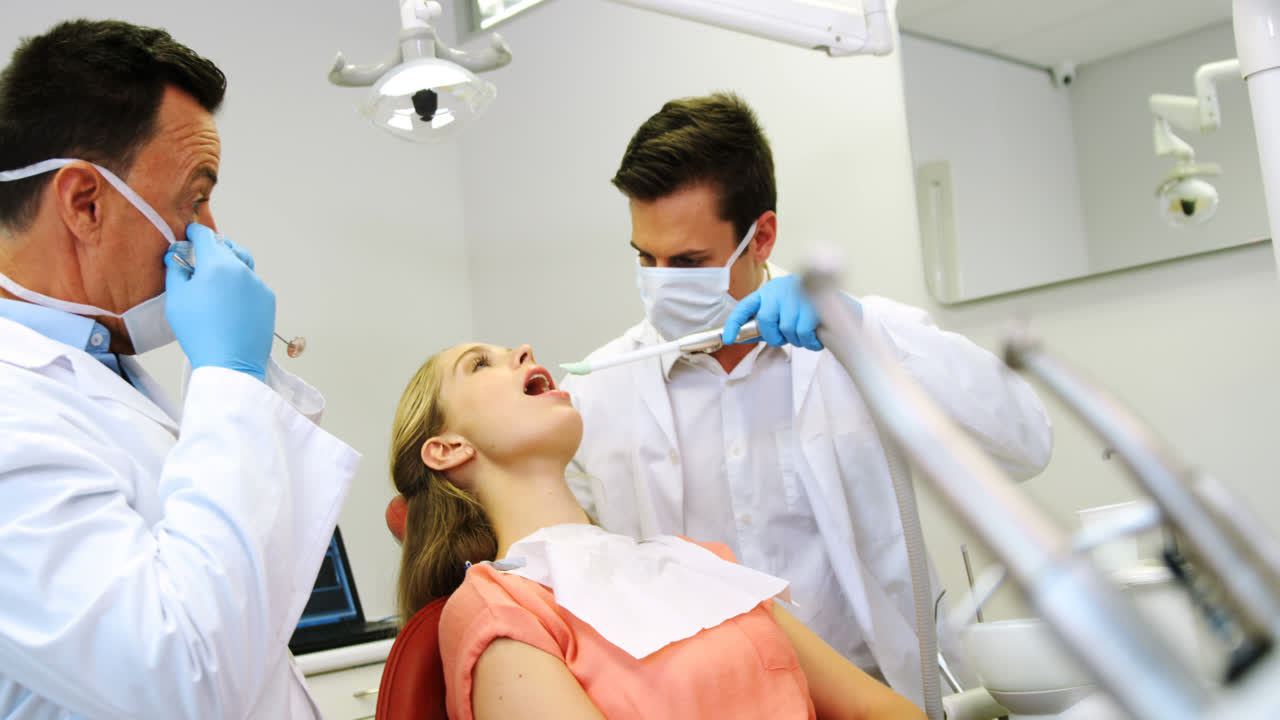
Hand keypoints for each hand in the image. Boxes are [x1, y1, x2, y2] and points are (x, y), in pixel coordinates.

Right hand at [164, 223, 274, 380]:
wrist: (230, 363)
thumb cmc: (198, 331)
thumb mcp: (176, 299)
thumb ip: (176, 271)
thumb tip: (177, 256)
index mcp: (216, 264)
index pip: (206, 236)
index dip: (195, 232)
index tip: (190, 233)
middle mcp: (241, 269)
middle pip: (226, 247)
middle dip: (213, 247)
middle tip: (202, 254)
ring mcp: (258, 284)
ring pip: (242, 264)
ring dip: (229, 264)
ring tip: (217, 276)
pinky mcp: (268, 299)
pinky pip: (252, 284)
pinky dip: (241, 284)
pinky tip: (230, 300)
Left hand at [722, 275, 822, 350]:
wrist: (832, 293)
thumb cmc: (801, 306)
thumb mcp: (779, 311)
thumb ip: (762, 325)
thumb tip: (741, 338)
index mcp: (766, 292)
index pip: (744, 307)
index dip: (733, 324)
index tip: (728, 339)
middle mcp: (778, 289)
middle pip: (766, 320)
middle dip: (774, 337)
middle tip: (784, 339)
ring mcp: (796, 293)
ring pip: (787, 328)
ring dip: (795, 340)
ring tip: (802, 336)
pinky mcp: (813, 301)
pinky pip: (804, 330)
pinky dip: (808, 341)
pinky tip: (813, 338)